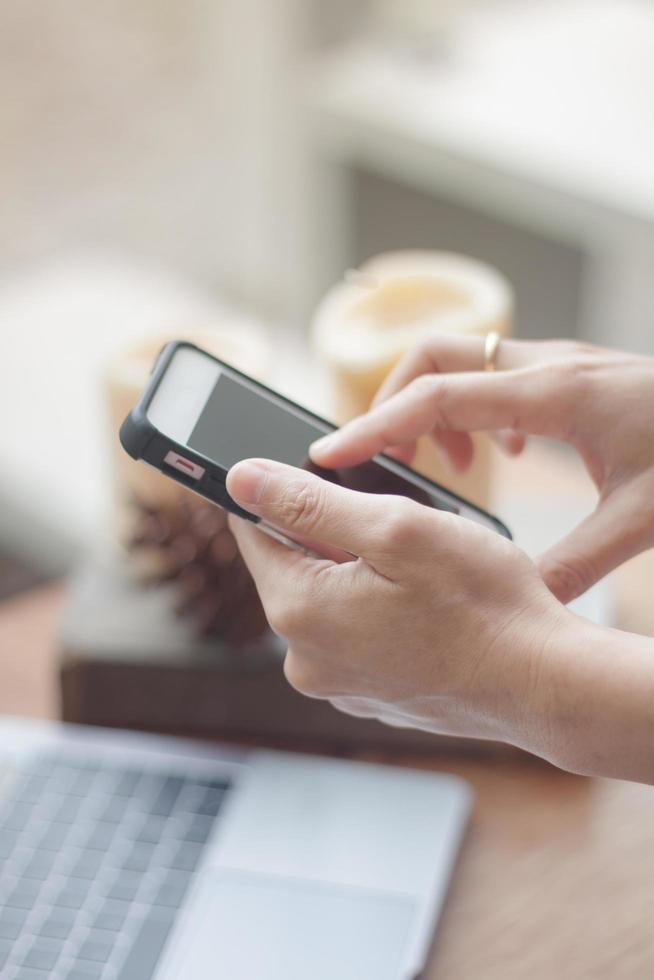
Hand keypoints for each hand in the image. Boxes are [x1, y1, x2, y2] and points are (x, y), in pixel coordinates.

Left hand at [226, 458, 567, 756]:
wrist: (543, 684)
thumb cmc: (482, 601)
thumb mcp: (396, 528)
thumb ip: (310, 500)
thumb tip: (240, 478)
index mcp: (299, 611)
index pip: (253, 531)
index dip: (277, 492)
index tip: (303, 472)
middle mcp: (304, 659)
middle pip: (293, 565)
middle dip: (331, 532)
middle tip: (392, 521)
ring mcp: (338, 685)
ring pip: (328, 597)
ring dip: (358, 570)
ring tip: (418, 568)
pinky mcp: (369, 696)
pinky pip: (354, 633)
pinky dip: (376, 609)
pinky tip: (424, 604)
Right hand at [310, 336, 653, 602]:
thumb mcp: (640, 518)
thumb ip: (575, 564)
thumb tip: (522, 607)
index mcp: (553, 395)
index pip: (438, 397)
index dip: (376, 426)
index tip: (330, 455)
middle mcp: (546, 366)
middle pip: (435, 356)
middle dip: (395, 404)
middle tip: (391, 465)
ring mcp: (556, 362)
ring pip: (462, 362)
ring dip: (437, 410)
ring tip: (452, 471)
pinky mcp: (567, 373)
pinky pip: (495, 376)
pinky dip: (476, 412)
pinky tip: (504, 455)